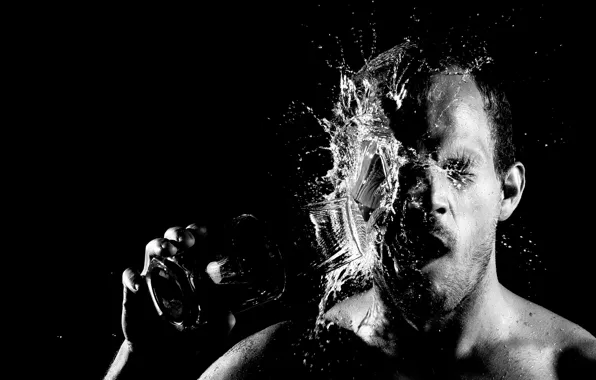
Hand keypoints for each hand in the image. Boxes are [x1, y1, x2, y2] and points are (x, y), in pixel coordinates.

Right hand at [120, 224, 235, 374]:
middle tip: (186, 242)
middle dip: (178, 233)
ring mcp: (152, 278)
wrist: (163, 357)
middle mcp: (172, 268)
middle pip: (172, 238)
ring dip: (159, 244)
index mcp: (192, 269)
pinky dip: (131, 278)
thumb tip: (238, 298)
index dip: (196, 232)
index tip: (201, 233)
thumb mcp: (216, 326)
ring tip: (168, 250)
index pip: (194, 241)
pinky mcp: (133, 293)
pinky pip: (128, 277)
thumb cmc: (191, 336)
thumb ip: (227, 311)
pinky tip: (139, 287)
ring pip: (150, 248)